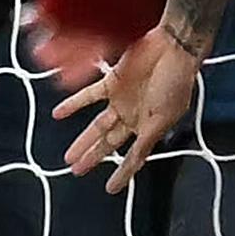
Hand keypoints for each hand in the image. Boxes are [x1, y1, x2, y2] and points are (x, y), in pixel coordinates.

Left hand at [52, 23, 206, 191]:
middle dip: (94, 158)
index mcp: (149, 128)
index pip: (133, 157)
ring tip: (68, 155)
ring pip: (97, 125)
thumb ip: (146, 139)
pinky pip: (88, 96)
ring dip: (83, 140)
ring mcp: (122, 100)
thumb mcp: (163, 117)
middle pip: (109, 143)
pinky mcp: (112, 82)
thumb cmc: (176, 81)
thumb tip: (136, 160)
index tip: (111, 189)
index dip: (123, 174)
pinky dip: (73, 105)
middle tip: (76, 170)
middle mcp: (134, 117)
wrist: (173, 46)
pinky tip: (58, 114)